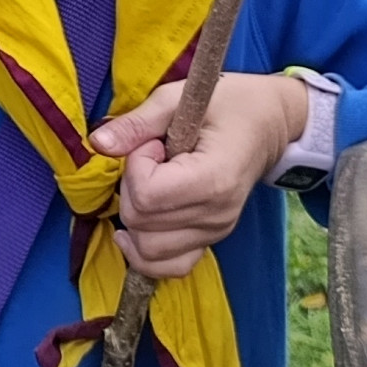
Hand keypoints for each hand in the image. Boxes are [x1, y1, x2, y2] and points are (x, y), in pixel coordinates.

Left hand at [87, 73, 309, 278]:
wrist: (268, 123)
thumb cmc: (228, 104)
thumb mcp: (178, 99)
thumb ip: (137, 124)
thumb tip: (98, 144)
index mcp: (213, 179)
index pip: (146, 195)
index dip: (136, 165)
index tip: (154, 144)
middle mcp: (216, 216)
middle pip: (140, 223)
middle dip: (131, 187)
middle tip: (154, 158)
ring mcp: (215, 232)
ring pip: (147, 251)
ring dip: (135, 216)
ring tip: (156, 183)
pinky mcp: (210, 240)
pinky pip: (168, 267)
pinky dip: (145, 253)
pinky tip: (137, 228)